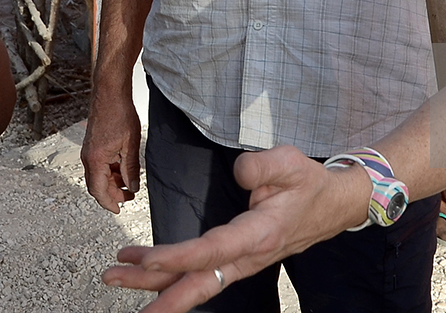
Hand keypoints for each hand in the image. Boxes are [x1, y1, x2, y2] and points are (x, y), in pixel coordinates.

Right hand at [81, 90, 143, 212]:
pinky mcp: (92, 145)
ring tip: (129, 183)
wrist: (110, 92)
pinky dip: (110, 171)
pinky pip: (99, 165)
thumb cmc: (119, 113)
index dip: (109, 202)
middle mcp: (88, 157)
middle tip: (129, 197)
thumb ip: (131, 169)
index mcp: (95, 159)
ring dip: (112, 182)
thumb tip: (132, 187)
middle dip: (112, 194)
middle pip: (96, 185)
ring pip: (98, 175)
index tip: (118, 210)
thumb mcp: (130, 145)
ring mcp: (88, 151)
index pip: (98, 190)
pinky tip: (122, 169)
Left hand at [101, 146, 367, 309]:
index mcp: (259, 235)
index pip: (210, 251)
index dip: (177, 257)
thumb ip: (260, 165)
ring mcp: (243, 263)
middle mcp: (248, 257)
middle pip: (195, 280)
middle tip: (111, 278)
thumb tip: (236, 174)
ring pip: (195, 281)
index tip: (144, 258)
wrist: (335, 206)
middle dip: (152, 285)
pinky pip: (202, 275)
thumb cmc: (309, 182)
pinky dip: (173, 278)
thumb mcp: (290, 161)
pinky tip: (148, 275)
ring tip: (115, 274)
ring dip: (155, 283)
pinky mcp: (239, 260)